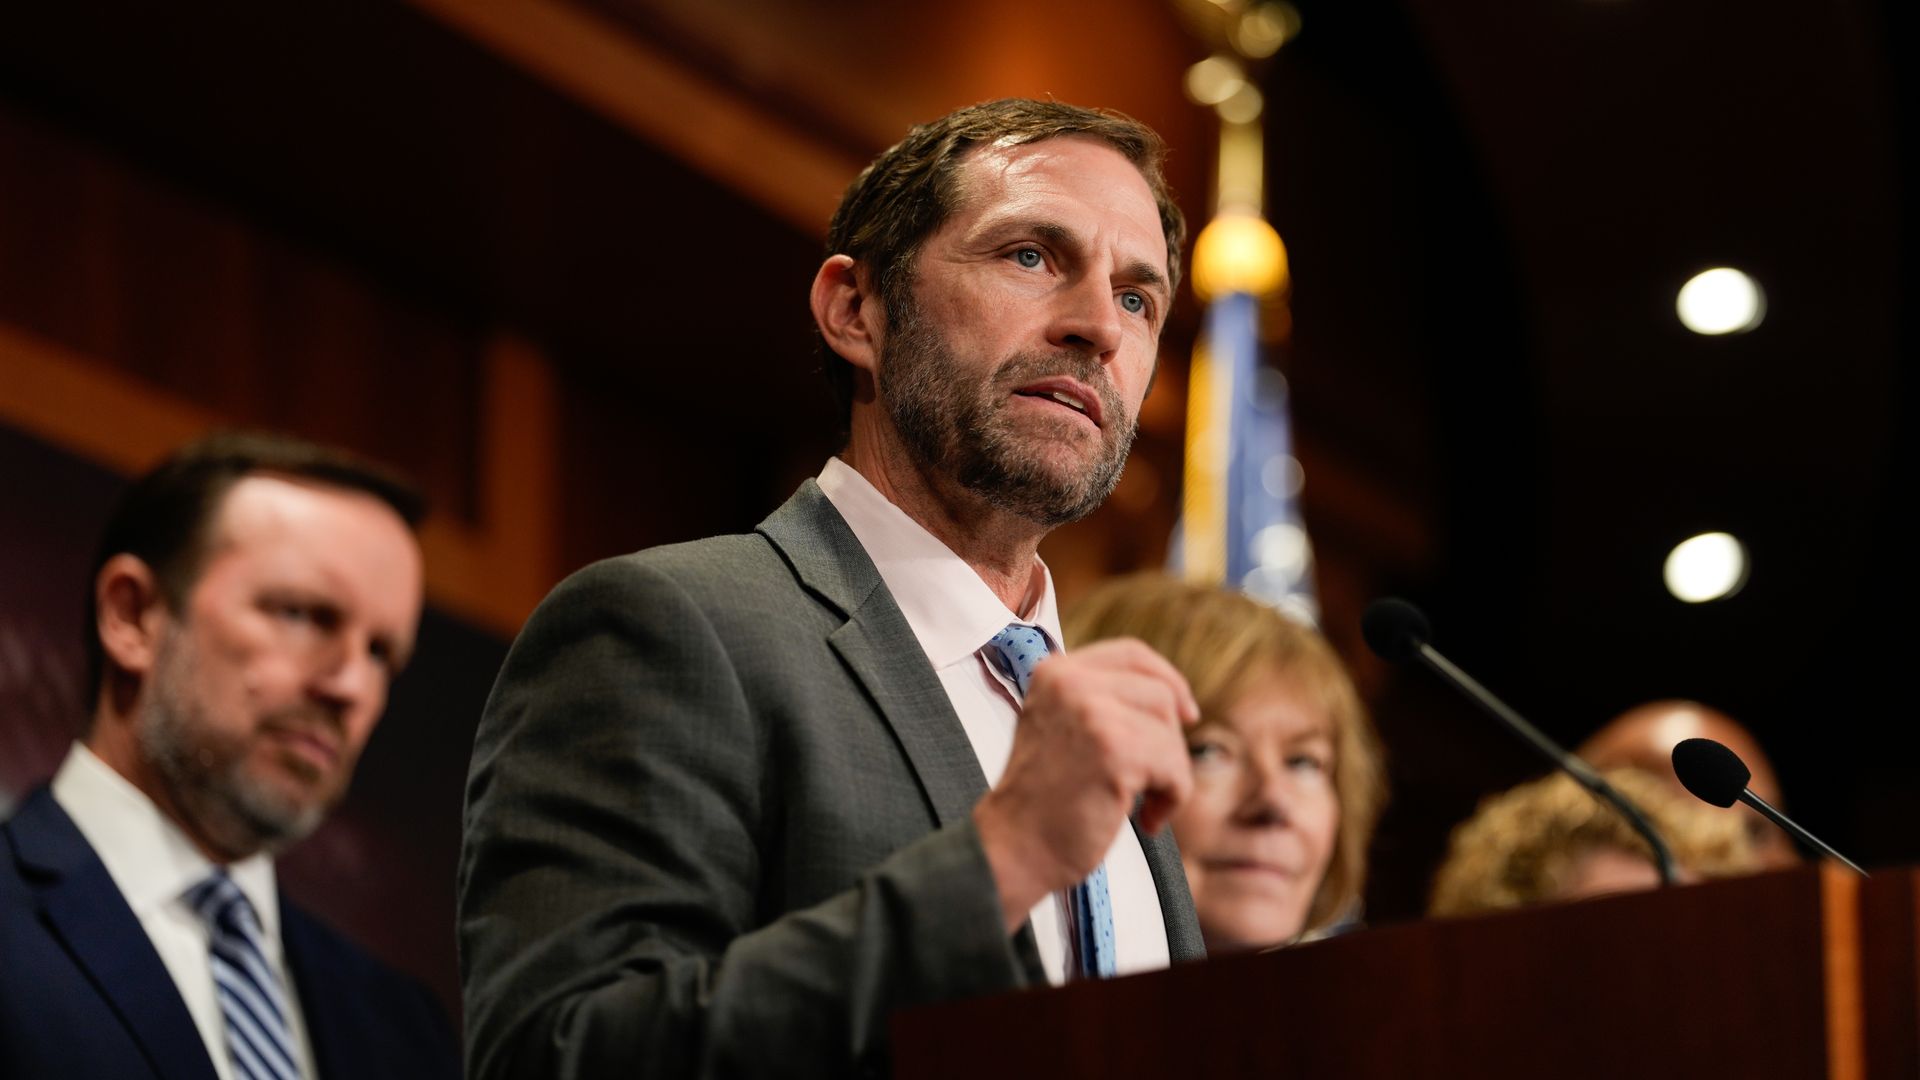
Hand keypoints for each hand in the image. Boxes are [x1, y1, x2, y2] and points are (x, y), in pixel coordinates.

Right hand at [972, 638, 1199, 932]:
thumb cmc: (1043, 801)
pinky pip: (1174, 767)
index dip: (1168, 680)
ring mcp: (1091, 713)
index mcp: (1055, 672)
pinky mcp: (1114, 750)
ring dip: (1169, 773)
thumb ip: (1101, 701)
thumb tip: (1175, 699)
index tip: (1186, 713)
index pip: (1132, 653)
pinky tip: (1145, 819)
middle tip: (1150, 782)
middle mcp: (1070, 683)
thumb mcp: (1062, 727)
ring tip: (1143, 803)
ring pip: (1170, 729)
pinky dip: (1172, 798)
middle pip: (1159, 694)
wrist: (1014, 849)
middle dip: (1167, 741)